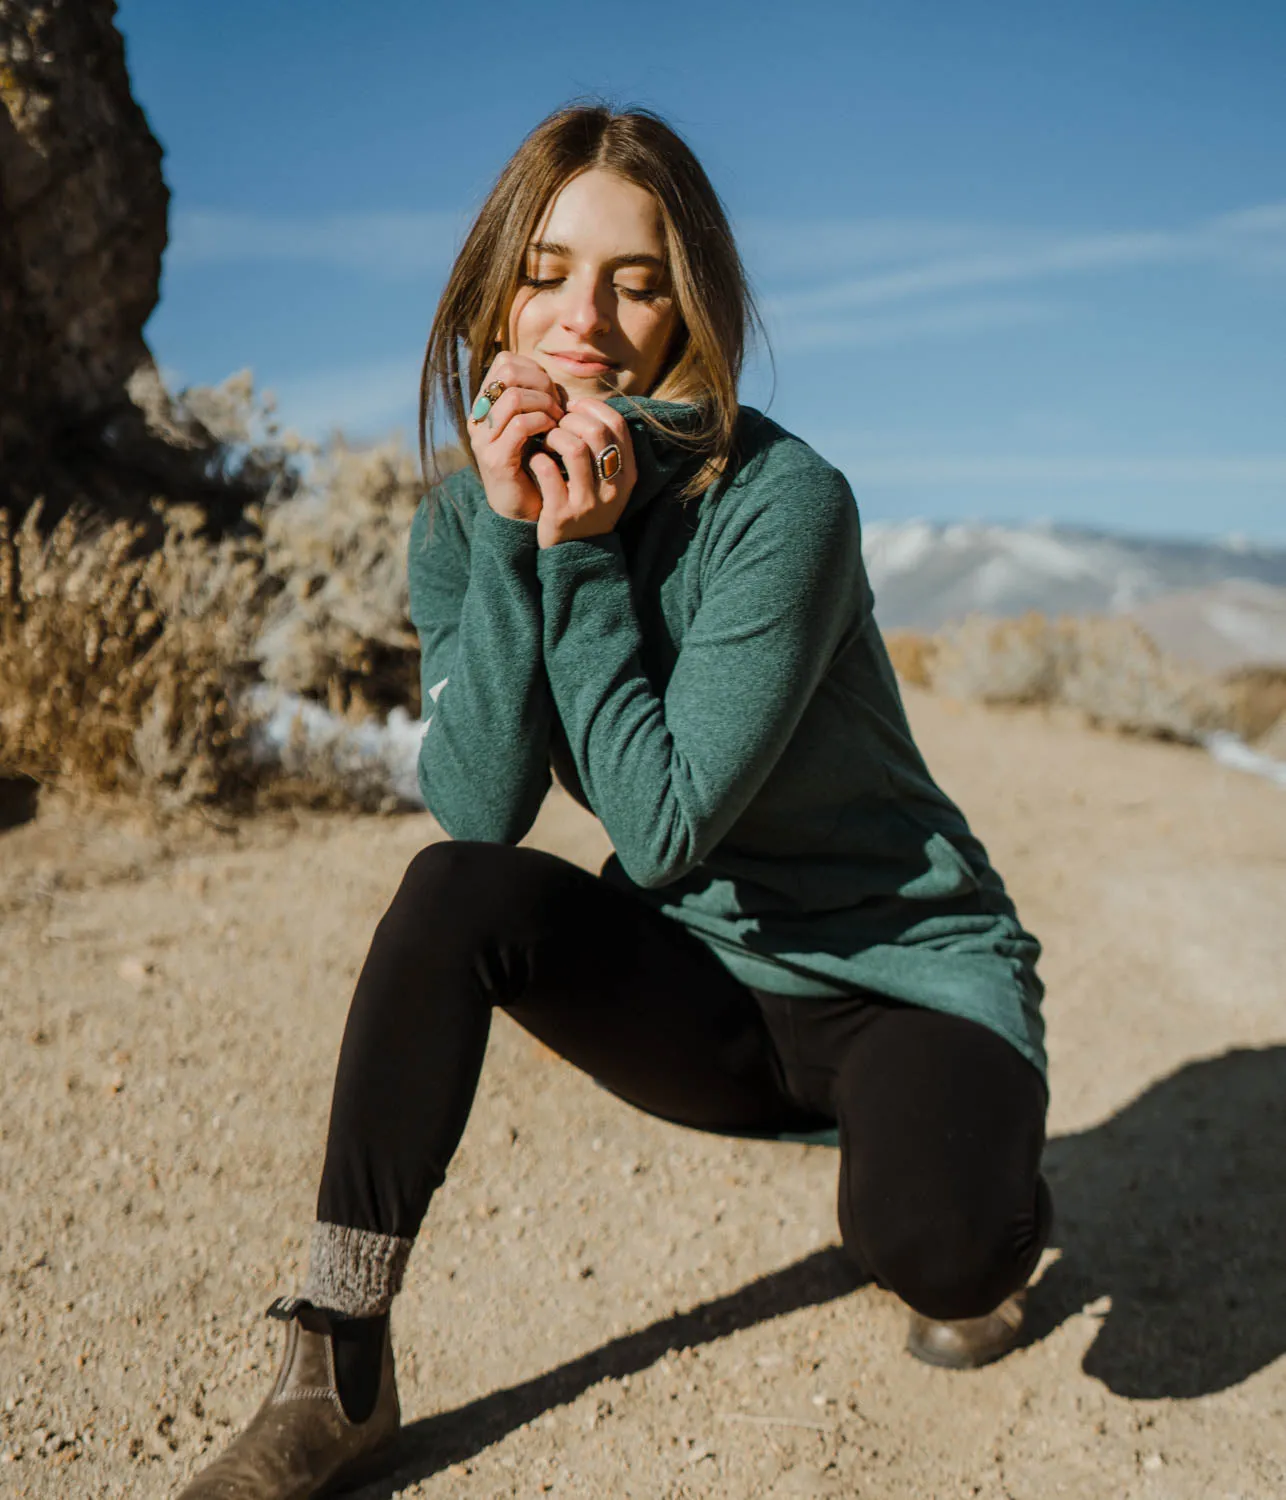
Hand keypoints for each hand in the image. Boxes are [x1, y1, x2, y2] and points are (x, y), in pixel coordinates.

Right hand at [467, 353, 565, 522]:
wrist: (526, 510)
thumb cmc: (536, 464)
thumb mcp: (535, 424)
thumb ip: (536, 399)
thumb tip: (553, 378)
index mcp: (486, 405)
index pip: (504, 362)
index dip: (534, 369)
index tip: (552, 391)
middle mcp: (478, 419)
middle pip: (506, 372)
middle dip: (540, 383)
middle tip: (557, 405)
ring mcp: (483, 440)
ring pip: (513, 398)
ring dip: (545, 404)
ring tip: (558, 420)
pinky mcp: (496, 459)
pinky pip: (521, 425)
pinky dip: (544, 423)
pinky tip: (554, 433)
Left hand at [529, 398, 636, 549]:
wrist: (575, 553)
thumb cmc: (587, 506)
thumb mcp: (608, 480)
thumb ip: (604, 447)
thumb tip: (583, 404)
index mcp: (627, 474)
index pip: (617, 424)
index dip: (592, 407)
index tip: (572, 407)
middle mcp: (612, 488)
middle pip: (595, 431)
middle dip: (570, 419)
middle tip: (556, 425)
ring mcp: (587, 502)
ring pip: (572, 447)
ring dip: (553, 436)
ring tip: (546, 442)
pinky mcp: (561, 513)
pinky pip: (547, 470)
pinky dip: (537, 458)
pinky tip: (535, 461)